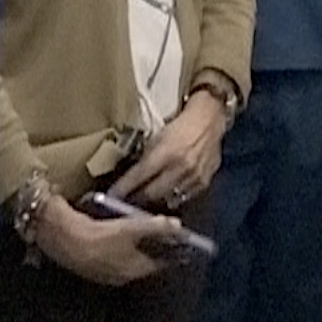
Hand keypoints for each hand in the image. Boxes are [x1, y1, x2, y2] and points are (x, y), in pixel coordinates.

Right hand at [31, 198, 183, 286]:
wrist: (61, 237)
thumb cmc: (100, 236)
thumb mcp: (131, 229)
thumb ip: (156, 227)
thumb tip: (178, 226)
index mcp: (133, 271)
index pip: (159, 264)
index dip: (170, 251)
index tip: (179, 240)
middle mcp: (120, 276)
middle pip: (143, 261)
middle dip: (152, 247)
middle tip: (161, 230)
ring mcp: (104, 271)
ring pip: (127, 258)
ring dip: (135, 245)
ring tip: (140, 227)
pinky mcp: (90, 263)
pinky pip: (112, 255)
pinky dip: (119, 245)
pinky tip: (117, 231)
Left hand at [108, 94, 225, 208]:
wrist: (210, 120)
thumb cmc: (180, 126)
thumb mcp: (158, 137)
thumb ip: (146, 159)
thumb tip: (131, 180)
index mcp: (165, 152)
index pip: (138, 177)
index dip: (122, 189)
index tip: (111, 197)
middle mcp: (179, 167)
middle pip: (151, 194)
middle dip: (136, 199)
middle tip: (127, 201)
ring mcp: (193, 177)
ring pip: (168, 199)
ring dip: (155, 201)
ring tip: (146, 200)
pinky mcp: (204, 182)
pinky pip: (184, 198)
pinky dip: (174, 197)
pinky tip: (168, 194)